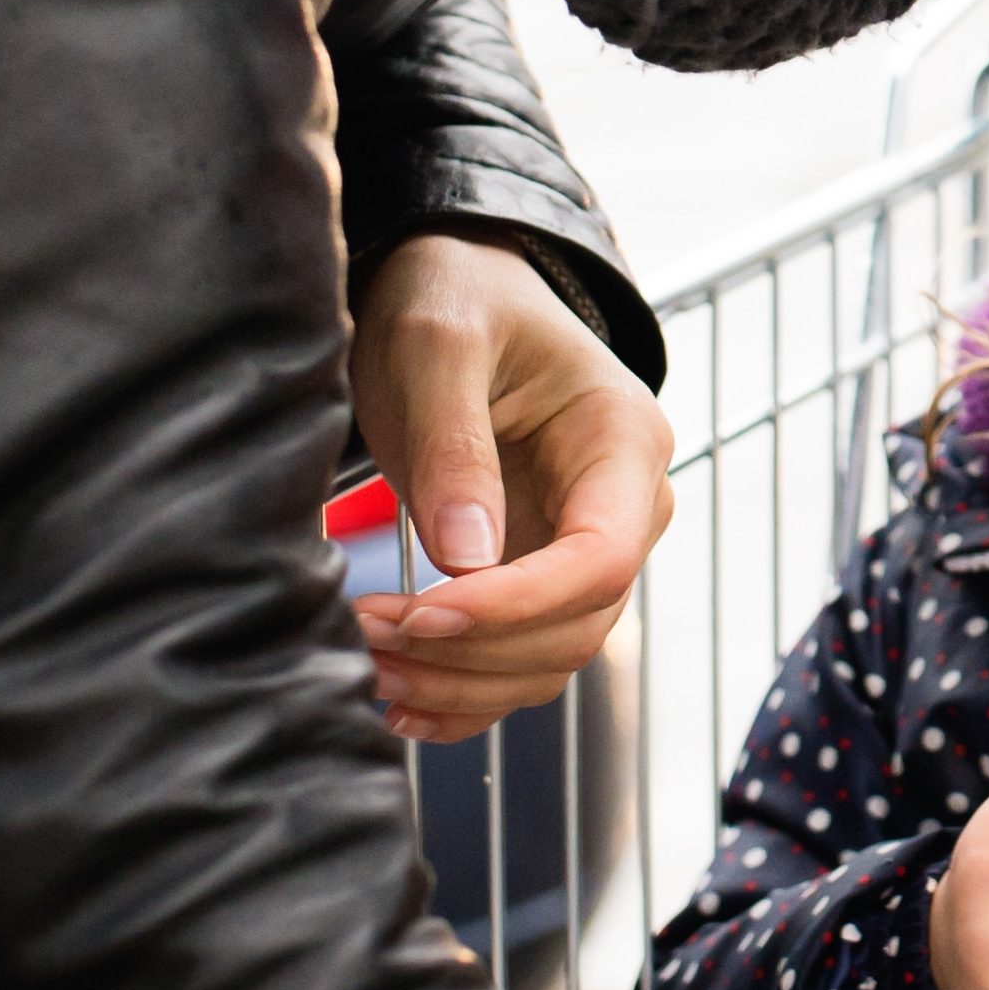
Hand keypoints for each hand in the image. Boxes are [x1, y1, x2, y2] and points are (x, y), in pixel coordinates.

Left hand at [349, 234, 672, 744]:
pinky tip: (395, 700)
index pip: (601, 559)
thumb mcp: (438, 345)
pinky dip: (462, 697)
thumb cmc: (452, 297)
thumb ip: (454, 445)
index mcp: (623, 441)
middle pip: (577, 625)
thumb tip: (466, 561)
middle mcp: (626, 507)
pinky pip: (518, 663)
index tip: (419, 613)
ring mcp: (585, 548)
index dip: (516, 605)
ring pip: (548, 659)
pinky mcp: (538, 577)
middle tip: (363, 633)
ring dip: (458, 682)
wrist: (455, 289)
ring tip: (362, 664)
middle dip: (471, 650)